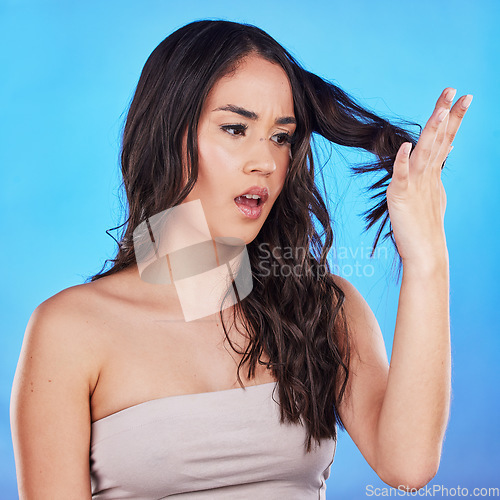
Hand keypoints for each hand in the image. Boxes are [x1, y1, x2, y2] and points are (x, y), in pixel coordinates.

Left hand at [386, 88, 471, 265]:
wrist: (425, 252)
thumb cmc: (425, 224)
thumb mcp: (433, 190)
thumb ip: (436, 168)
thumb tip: (446, 148)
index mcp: (432, 172)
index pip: (444, 139)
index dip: (453, 117)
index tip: (461, 96)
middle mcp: (426, 174)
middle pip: (437, 139)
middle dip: (446, 114)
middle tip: (454, 90)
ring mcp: (415, 184)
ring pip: (424, 152)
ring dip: (432, 131)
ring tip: (441, 110)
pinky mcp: (402, 195)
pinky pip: (402, 175)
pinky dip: (403, 161)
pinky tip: (406, 145)